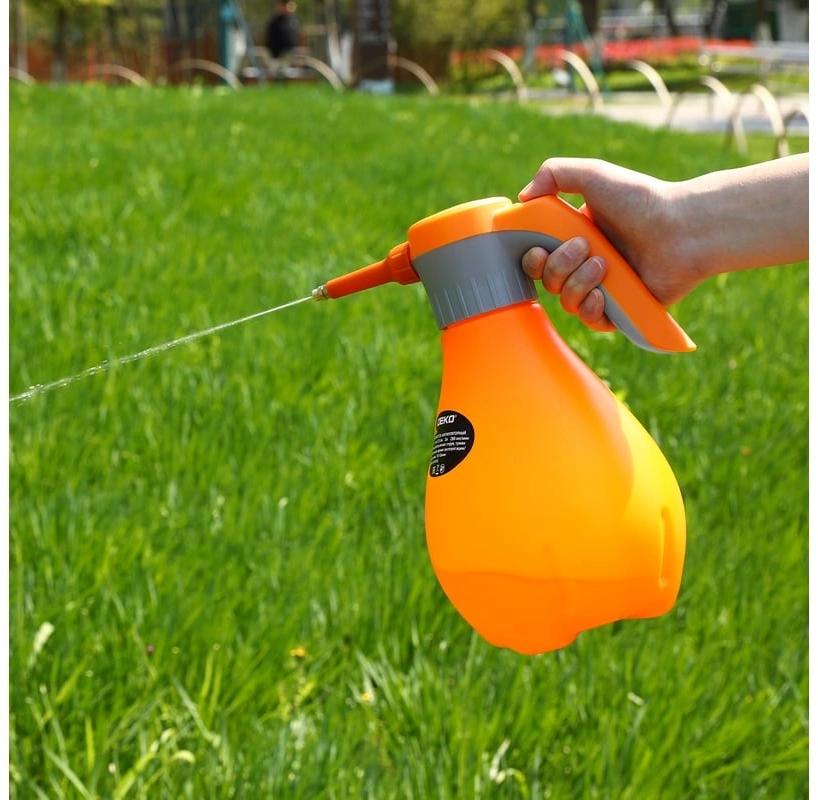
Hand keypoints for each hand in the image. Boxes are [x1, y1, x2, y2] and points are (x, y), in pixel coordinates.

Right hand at [518, 158, 704, 329]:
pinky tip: (604, 293)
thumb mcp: (593, 174)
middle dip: (557, 266)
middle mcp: (585, 265)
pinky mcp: (621, 312)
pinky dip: (591, 308)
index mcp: (574, 238)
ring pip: (566, 302)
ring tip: (605, 264)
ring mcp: (603, 289)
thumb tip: (523, 197)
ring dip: (578, 282)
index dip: (532, 259)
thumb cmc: (641, 200)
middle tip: (584, 246)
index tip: (538, 249)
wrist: (682, 228)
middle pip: (548, 281)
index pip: (538, 258)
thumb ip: (554, 174)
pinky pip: (590, 321)